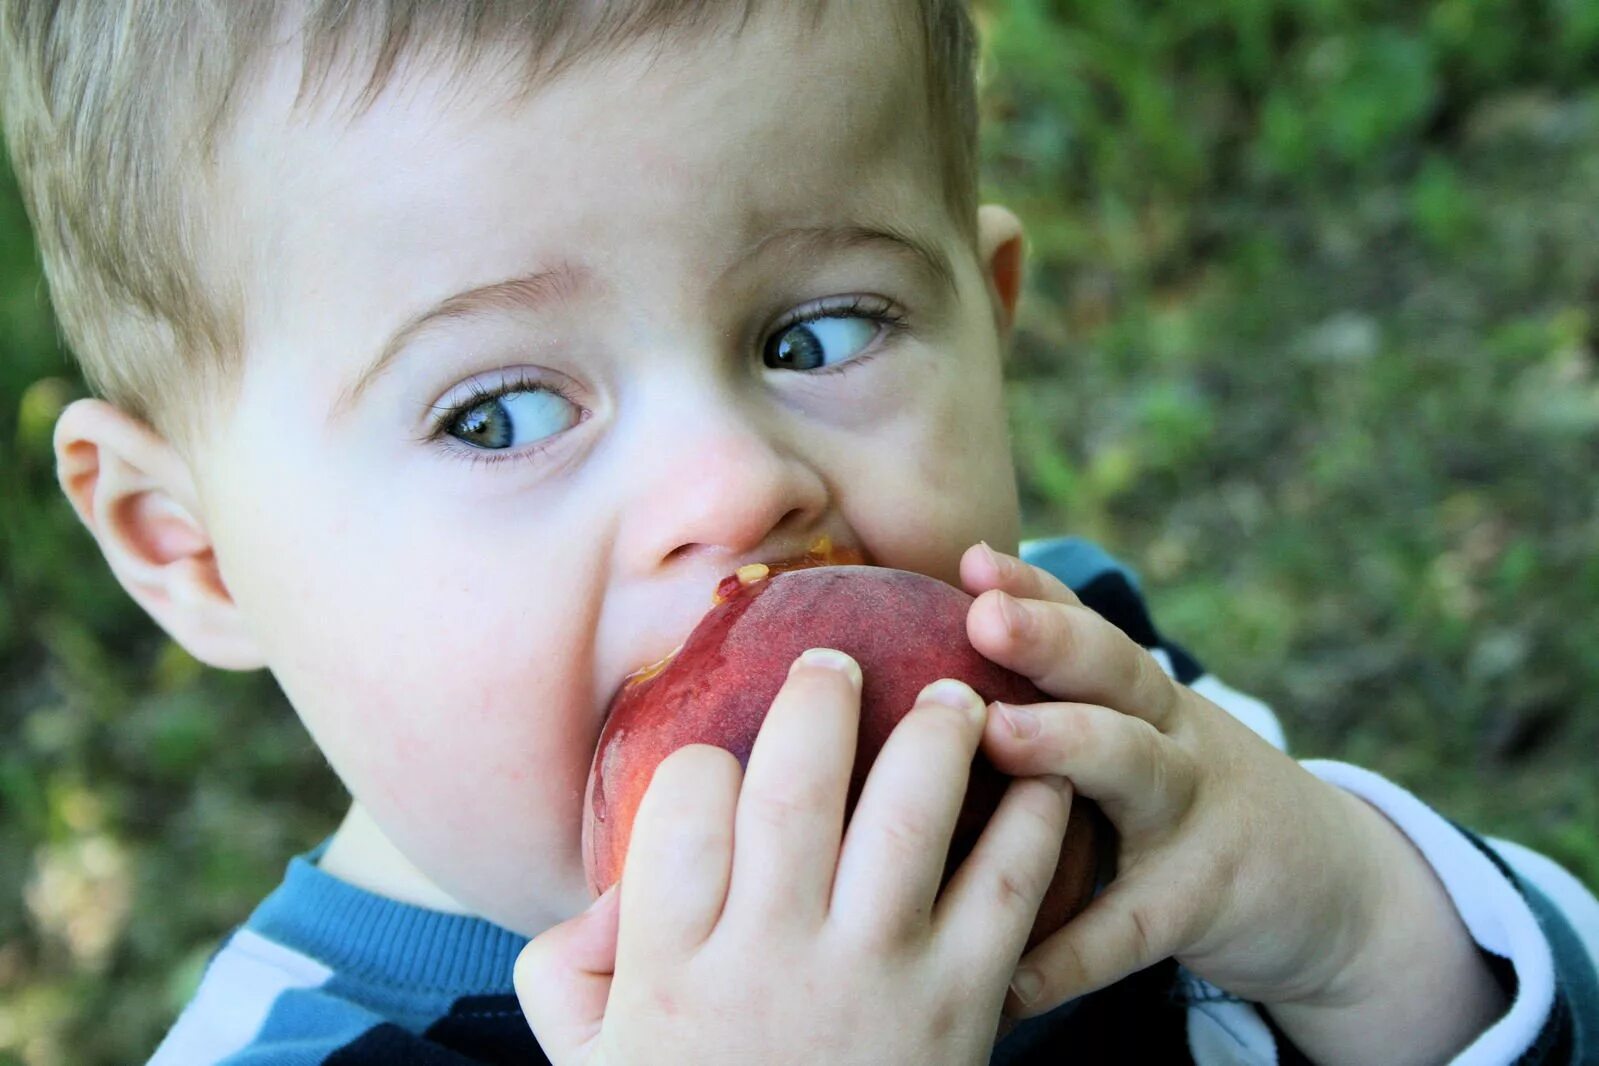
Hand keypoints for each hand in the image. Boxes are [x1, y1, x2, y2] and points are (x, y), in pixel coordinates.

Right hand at [515, 647, 1074, 1065]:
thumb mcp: (592, 1062)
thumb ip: (568, 972)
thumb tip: (607, 895)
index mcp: (677, 964)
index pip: (687, 807)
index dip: (707, 765)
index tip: (725, 767)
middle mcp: (774, 956)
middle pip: (793, 785)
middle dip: (818, 699)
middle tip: (834, 661)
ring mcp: (876, 977)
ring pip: (906, 816)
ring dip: (935, 735)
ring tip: (954, 696)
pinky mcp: (964, 1005)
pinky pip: (1005, 890)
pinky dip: (1031, 823)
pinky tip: (1039, 779)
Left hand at [958, 543, 1503, 1062]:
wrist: (1333, 887)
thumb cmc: (1188, 799)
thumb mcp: (1143, 736)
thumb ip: (1066, 704)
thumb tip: (930, 682)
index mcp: (1140, 696)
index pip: (1086, 624)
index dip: (1035, 588)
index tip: (973, 557)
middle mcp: (1170, 735)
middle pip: (1115, 670)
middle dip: (1051, 635)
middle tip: (984, 615)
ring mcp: (1194, 814)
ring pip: (1134, 767)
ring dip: (1067, 742)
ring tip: (998, 734)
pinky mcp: (1204, 900)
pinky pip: (1129, 926)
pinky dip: (1068, 956)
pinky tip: (1005, 980)